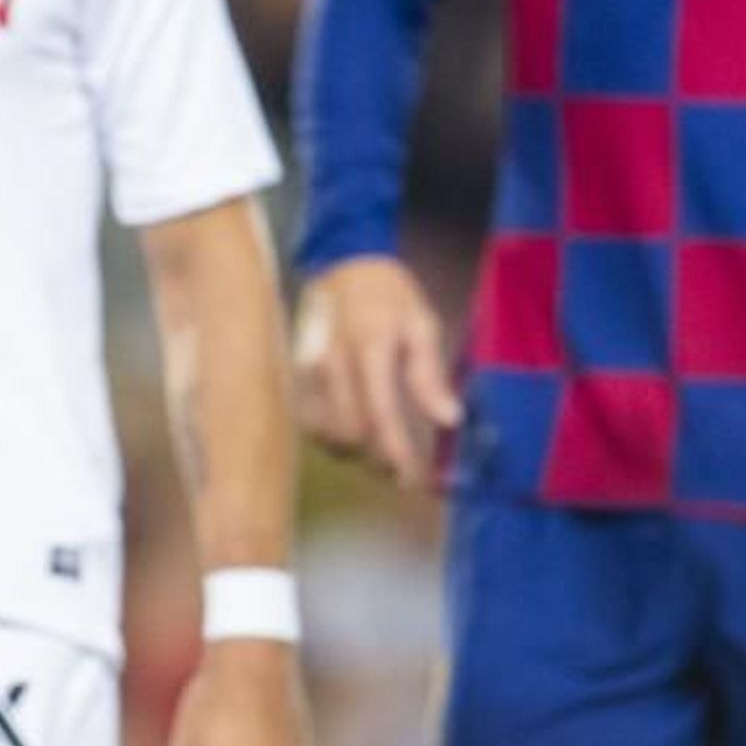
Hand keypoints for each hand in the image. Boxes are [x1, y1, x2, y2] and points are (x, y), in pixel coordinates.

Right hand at [293, 256, 459, 487]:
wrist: (343, 266)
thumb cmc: (389, 296)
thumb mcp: (421, 325)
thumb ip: (430, 374)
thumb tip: (449, 419)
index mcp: (368, 347)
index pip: (380, 415)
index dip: (397, 454)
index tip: (415, 478)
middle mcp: (332, 363)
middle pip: (349, 433)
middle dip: (378, 461)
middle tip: (404, 473)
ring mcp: (308, 371)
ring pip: (326, 433)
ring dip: (356, 453)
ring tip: (383, 456)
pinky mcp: (296, 376)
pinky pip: (311, 422)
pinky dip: (334, 438)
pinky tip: (355, 437)